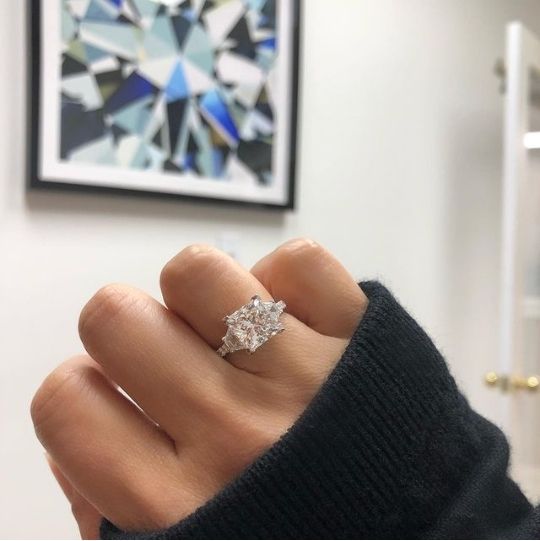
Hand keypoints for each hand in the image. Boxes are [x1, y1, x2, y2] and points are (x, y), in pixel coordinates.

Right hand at [31, 239, 367, 537]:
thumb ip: (107, 504)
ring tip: (230, 331)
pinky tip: (291, 319)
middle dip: (130, 329)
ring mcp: (302, 377)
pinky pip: (298, 260)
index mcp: (177, 506)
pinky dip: (284, 279)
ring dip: (200, 294)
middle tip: (172, 356)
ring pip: (197, 270)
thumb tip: (85, 414)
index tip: (116, 397)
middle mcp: (234, 434)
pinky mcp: (364, 337)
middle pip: (116, 316)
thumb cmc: (292, 537)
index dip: (83, 390)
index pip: (68, 400)